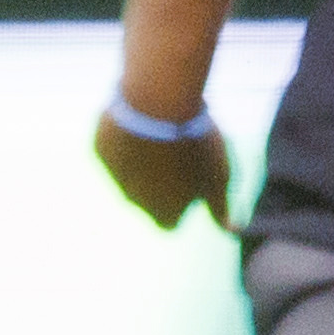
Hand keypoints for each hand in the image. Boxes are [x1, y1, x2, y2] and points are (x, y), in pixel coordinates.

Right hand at [93, 104, 230, 231]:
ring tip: (163, 131)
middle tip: (180, 152)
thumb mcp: (220, 175)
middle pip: (148, 198)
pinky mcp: (100, 150)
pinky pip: (115, 149)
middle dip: (160, 181)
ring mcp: (114, 176)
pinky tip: (142, 119)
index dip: (182, 203)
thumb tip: (233, 230)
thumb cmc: (196, 143)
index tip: (193, 181)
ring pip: (129, 173)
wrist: (156, 103)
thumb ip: (222, 206)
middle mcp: (134, 202)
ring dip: (144, 160)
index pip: (171, 222)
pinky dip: (127, 140)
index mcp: (164, 214)